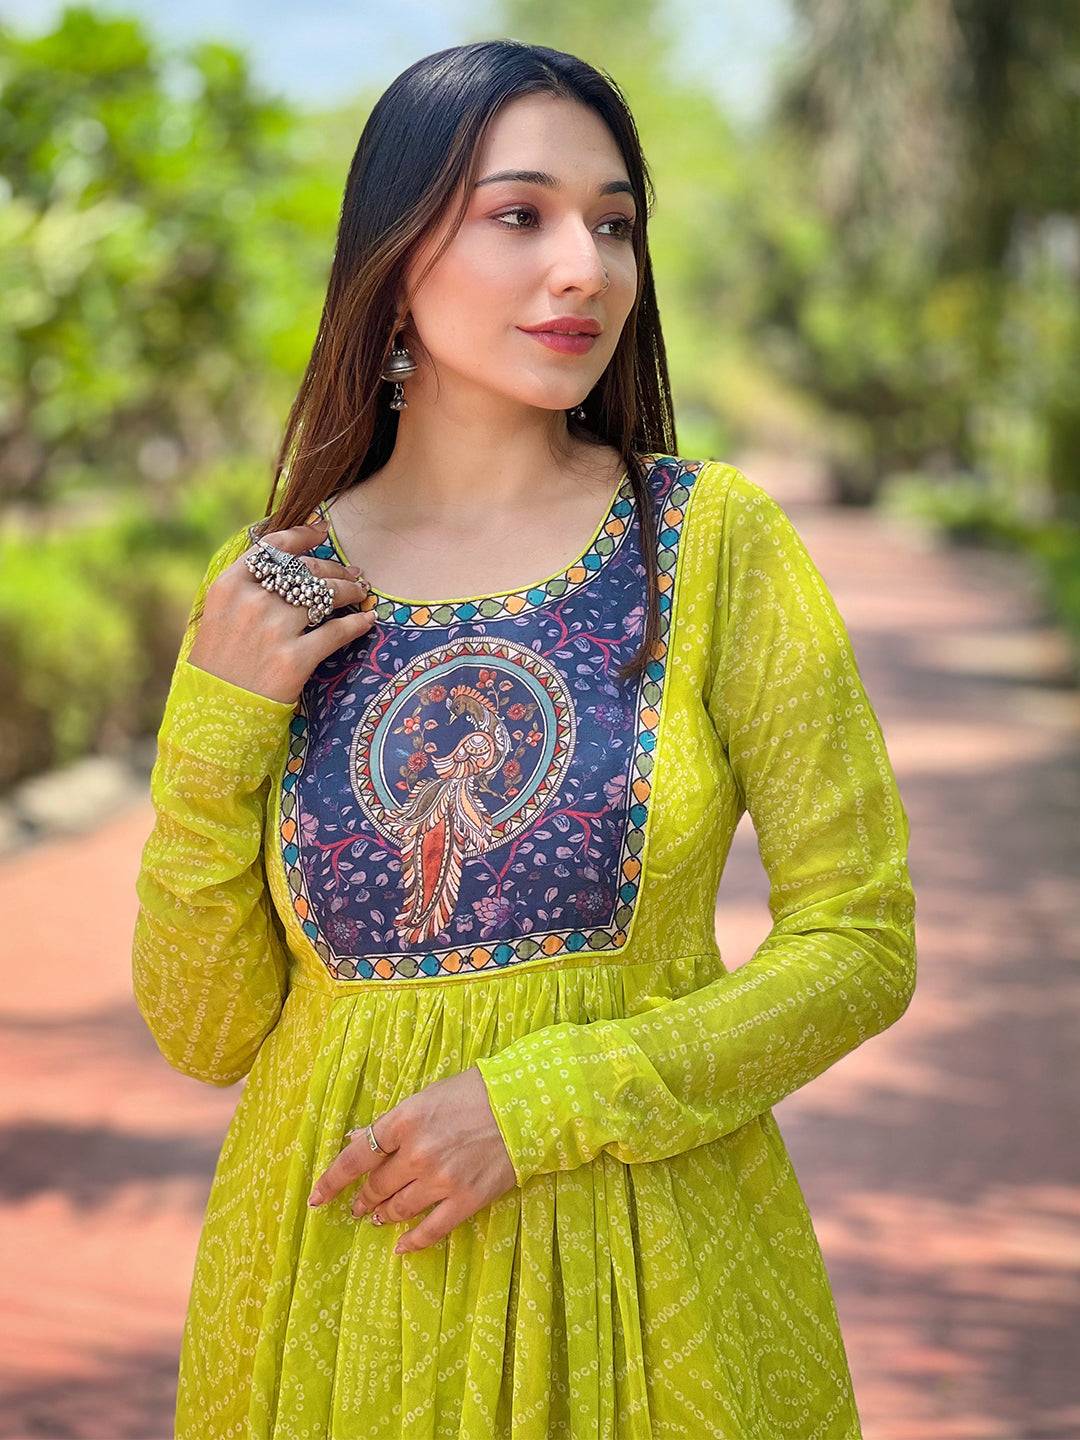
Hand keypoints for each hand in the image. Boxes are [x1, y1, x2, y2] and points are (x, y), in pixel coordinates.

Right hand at [187, 518, 374, 704]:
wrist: (216, 715)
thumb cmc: (219, 665)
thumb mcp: (219, 617)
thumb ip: (247, 588)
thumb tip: (288, 563)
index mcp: (229, 586)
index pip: (273, 547)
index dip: (302, 534)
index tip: (323, 530)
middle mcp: (252, 602)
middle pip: (306, 570)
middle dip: (335, 568)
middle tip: (353, 573)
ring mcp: (274, 630)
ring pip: (325, 595)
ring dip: (350, 590)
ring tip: (361, 592)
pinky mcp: (294, 659)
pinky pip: (337, 632)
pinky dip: (357, 624)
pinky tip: (367, 620)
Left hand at [306, 1066, 517, 1253]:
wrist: (526, 1104)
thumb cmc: (474, 1092)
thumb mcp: (426, 1097)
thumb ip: (391, 1122)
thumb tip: (354, 1139)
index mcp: (404, 1120)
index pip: (356, 1157)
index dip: (332, 1180)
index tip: (317, 1197)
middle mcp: (417, 1153)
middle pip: (376, 1186)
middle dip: (362, 1198)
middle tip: (357, 1205)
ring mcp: (441, 1180)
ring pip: (398, 1209)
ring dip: (383, 1216)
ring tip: (377, 1218)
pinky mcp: (466, 1200)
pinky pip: (430, 1231)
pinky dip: (412, 1242)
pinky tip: (401, 1247)